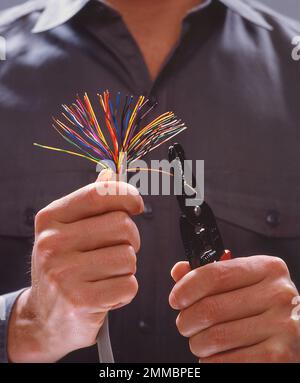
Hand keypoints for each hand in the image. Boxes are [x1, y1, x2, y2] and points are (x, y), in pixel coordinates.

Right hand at [7, 170, 143, 361]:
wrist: (43, 319)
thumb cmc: (62, 268)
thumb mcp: (67, 232)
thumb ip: (91, 202)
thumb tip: (112, 172)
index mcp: (50, 219)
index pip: (99, 193)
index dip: (127, 195)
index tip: (136, 205)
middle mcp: (52, 243)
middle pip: (122, 225)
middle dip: (131, 239)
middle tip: (119, 250)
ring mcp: (63, 273)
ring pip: (128, 257)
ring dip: (127, 268)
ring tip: (107, 275)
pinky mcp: (79, 301)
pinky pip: (128, 286)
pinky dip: (125, 291)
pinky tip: (106, 293)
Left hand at [169, 256, 299, 361]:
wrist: (296, 336)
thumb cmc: (262, 307)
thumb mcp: (244, 283)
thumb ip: (211, 275)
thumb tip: (179, 271)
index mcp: (268, 269)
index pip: (215, 274)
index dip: (187, 288)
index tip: (176, 299)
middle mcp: (279, 294)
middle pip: (210, 308)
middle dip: (187, 320)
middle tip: (186, 324)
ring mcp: (283, 326)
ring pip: (215, 337)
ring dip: (198, 343)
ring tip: (201, 341)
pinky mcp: (279, 357)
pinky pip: (226, 362)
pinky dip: (210, 362)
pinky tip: (215, 356)